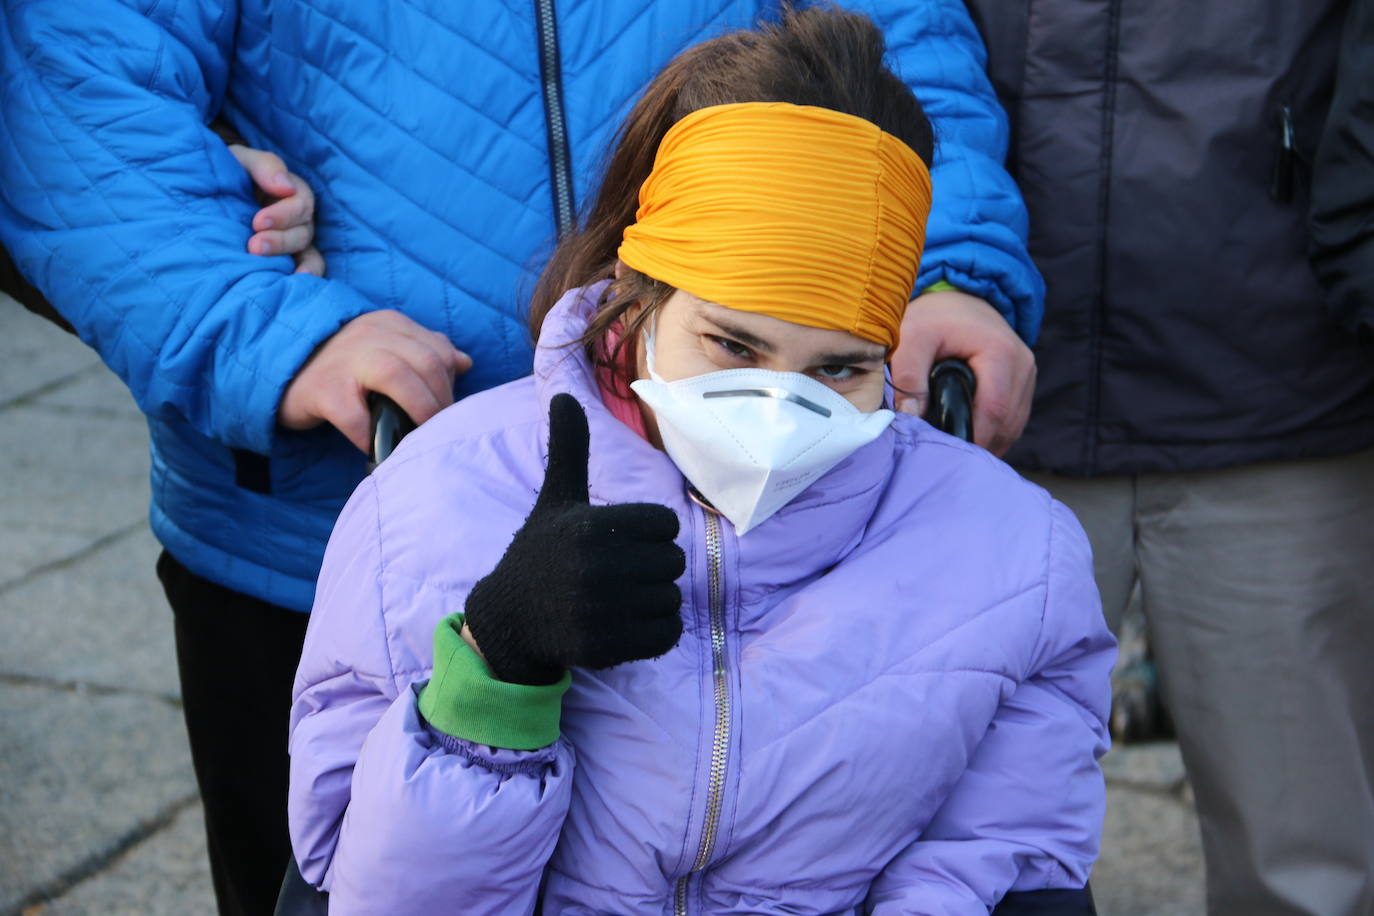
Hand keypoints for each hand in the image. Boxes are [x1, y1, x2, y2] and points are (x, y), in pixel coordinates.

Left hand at [227, 144, 324, 276]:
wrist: (202, 193)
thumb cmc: (225, 173)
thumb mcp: (240, 160)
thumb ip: (264, 166)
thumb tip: (285, 186)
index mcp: (289, 191)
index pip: (301, 201)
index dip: (284, 214)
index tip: (257, 222)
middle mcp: (297, 218)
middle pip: (304, 230)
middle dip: (281, 240)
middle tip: (254, 247)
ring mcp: (294, 240)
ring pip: (308, 252)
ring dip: (287, 258)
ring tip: (262, 263)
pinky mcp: (288, 260)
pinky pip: (308, 268)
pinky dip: (307, 275)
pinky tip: (295, 283)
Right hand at [279, 310, 470, 450]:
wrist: (282, 370)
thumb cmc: (344, 367)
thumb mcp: (384, 348)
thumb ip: (424, 351)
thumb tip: (464, 362)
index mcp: (391, 324)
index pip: (439, 350)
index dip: (451, 383)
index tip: (447, 409)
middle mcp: (371, 335)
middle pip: (427, 362)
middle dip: (442, 401)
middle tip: (440, 428)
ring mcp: (346, 361)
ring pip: (398, 378)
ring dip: (419, 412)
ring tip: (420, 437)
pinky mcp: (324, 390)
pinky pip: (356, 417)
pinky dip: (372, 436)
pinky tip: (378, 447)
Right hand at [463, 394, 684, 684]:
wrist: (509, 619)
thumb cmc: (541, 552)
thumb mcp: (555, 499)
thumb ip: (569, 449)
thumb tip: (562, 395)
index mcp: (591, 526)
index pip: (666, 524)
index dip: (651, 533)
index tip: (623, 540)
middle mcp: (595, 567)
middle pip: (674, 563)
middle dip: (654, 568)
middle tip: (621, 573)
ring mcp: (600, 611)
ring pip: (672, 600)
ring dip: (656, 601)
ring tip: (622, 599)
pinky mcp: (605, 648)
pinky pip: (667, 635)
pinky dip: (658, 632)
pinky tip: (630, 623)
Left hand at [890, 289, 1035, 455]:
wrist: (957, 299)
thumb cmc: (934, 318)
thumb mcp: (912, 338)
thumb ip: (908, 375)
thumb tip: (912, 416)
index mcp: (999, 352)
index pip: (994, 409)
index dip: (974, 437)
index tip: (948, 454)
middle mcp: (1022, 364)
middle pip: (1007, 422)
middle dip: (979, 443)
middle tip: (947, 456)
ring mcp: (1027, 374)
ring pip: (1013, 424)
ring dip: (988, 440)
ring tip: (955, 448)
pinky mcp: (1024, 382)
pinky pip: (1014, 418)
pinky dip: (994, 431)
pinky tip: (969, 436)